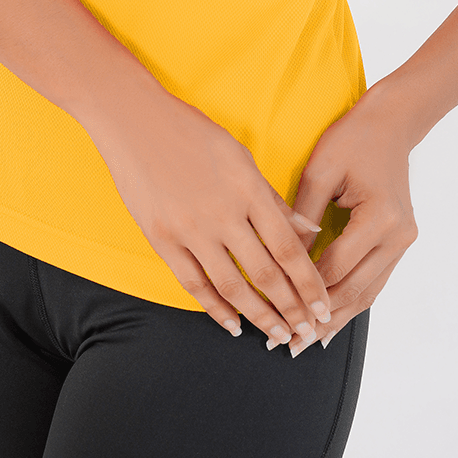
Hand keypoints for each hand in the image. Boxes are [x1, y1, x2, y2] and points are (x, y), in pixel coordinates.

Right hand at [90, 92, 334, 348]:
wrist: (134, 121)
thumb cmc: (191, 131)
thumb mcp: (239, 155)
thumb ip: (271, 196)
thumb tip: (307, 230)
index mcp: (247, 188)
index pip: (289, 247)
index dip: (310, 283)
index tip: (324, 307)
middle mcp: (223, 213)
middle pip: (266, 274)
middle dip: (292, 309)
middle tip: (308, 333)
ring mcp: (190, 229)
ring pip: (232, 287)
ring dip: (260, 317)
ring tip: (279, 336)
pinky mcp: (162, 239)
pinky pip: (194, 284)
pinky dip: (215, 309)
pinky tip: (233, 325)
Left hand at [287, 83, 419, 346]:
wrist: (392, 122)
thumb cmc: (352, 138)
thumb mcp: (320, 171)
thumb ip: (301, 217)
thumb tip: (280, 261)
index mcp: (380, 218)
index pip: (335, 267)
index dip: (304, 294)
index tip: (278, 315)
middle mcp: (398, 236)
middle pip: (354, 290)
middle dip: (320, 320)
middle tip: (289, 345)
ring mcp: (404, 241)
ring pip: (368, 292)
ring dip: (337, 318)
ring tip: (307, 343)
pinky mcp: (400, 241)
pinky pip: (374, 280)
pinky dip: (352, 300)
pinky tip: (332, 319)